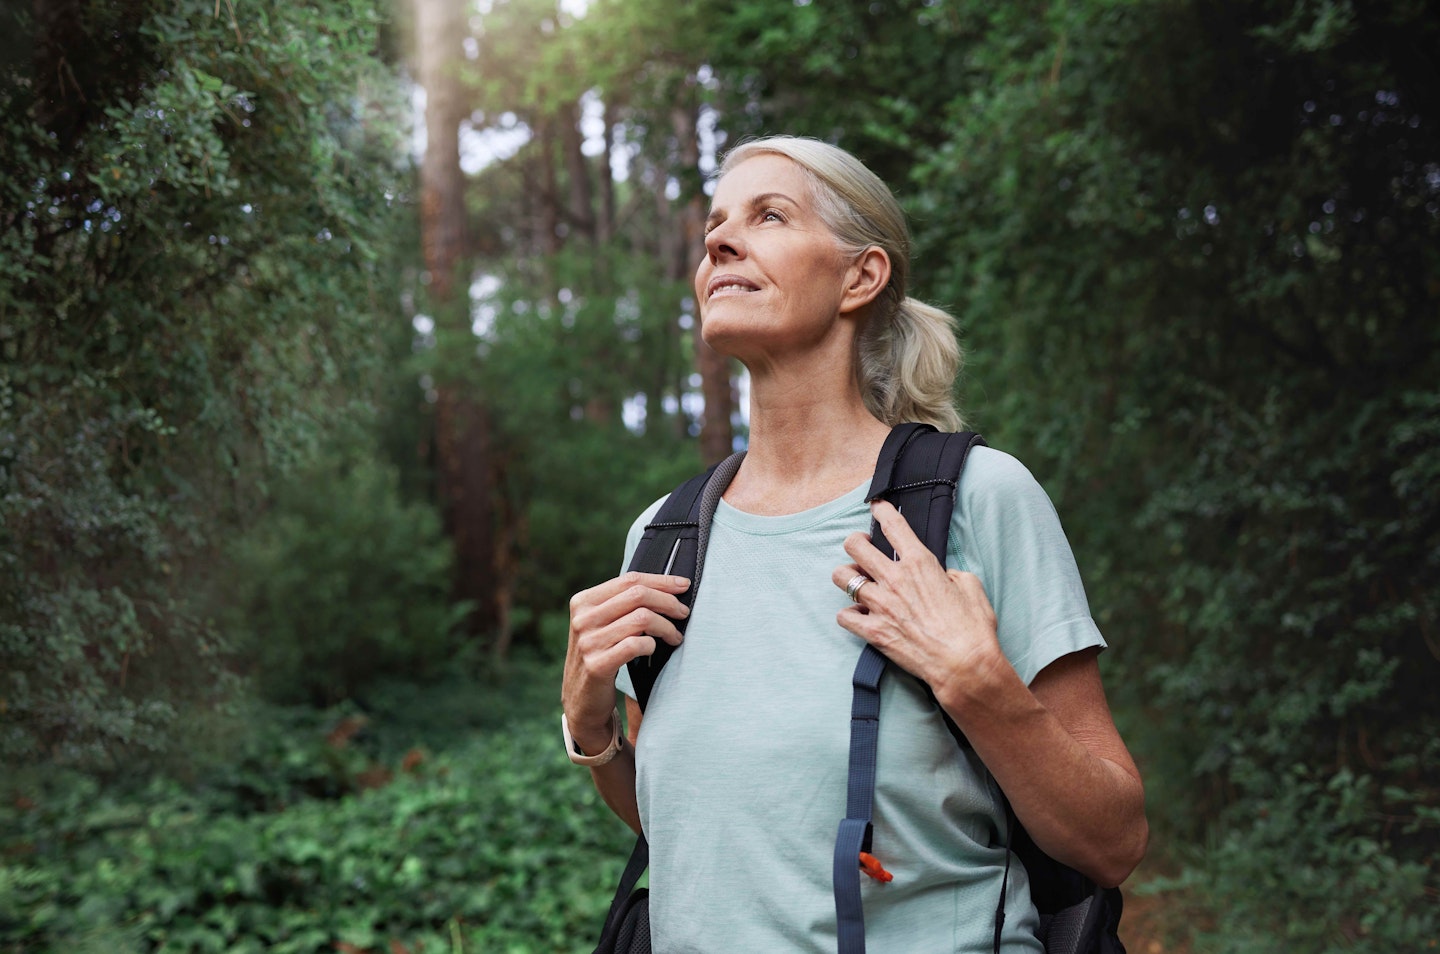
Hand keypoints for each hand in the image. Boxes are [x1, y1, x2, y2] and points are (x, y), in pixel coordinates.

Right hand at [562, 571, 690, 749]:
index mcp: (583, 602)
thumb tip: (667, 586)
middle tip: (683, 613)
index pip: (629, 580)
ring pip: (641, 618)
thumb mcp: (601, 624)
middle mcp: (583, 619)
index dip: (661, 581)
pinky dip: (652, 644)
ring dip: (666, 626)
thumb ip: (622, 604)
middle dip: (668, 601)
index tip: (684, 585)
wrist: (581, 700)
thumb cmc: (601, 656)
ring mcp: (588, 642)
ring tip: (675, 636)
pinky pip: (636, 645)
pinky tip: (655, 649)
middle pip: (637, 595)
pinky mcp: (596, 665)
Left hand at [832, 500, 1004, 697]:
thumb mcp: (970, 586)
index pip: (892, 524)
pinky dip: (848, 614)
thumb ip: (950, 573)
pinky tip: (858, 615)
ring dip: (847, 577)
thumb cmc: (973, 629)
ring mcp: (880, 605)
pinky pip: (843, 616)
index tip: (877, 507)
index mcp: (920, 563)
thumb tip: (940, 574)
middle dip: (856, 542)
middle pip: (855, 545)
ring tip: (856, 582)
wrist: (965, 665)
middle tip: (862, 548)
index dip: (881, 510)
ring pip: (842, 577)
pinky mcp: (873, 631)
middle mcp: (895, 579)